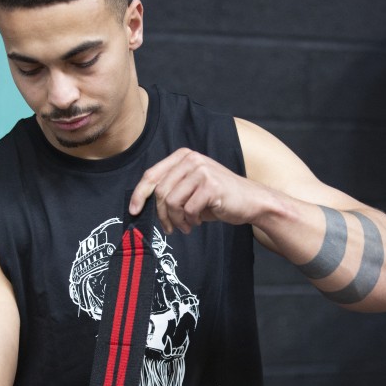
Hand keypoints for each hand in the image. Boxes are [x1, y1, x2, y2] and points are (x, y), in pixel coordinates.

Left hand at [129, 148, 270, 234]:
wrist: (251, 202)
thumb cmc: (218, 198)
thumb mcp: (190, 189)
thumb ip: (171, 190)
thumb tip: (142, 204)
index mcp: (183, 157)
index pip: (151, 175)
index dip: (139, 194)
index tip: (134, 211)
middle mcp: (191, 159)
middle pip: (160, 192)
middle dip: (162, 215)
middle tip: (170, 229)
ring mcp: (202, 170)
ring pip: (172, 202)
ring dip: (177, 220)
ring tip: (186, 226)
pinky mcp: (211, 185)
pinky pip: (188, 209)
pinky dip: (190, 221)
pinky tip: (198, 222)